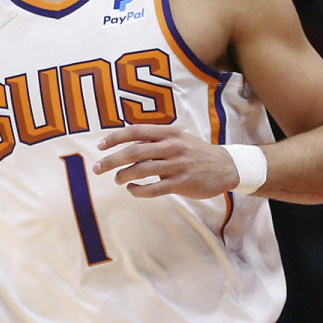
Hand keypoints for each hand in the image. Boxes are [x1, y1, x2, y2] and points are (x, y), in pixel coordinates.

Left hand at [93, 125, 238, 198]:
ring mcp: (177, 166)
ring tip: (118, 180)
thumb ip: (155, 140)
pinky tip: (132, 189)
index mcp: (169, 133)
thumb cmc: (196, 152)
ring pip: (140, 171)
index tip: (99, 146)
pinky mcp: (181, 184)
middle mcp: (171, 147)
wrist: (226, 166)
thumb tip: (127, 144)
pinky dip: (138, 190)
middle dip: (111, 161)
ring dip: (123, 176)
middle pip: (133, 152)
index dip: (114, 138)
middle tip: (97, 169)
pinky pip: (153, 189)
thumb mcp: (178, 138)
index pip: (135, 132)